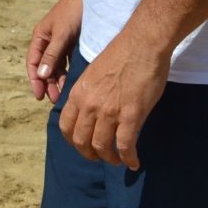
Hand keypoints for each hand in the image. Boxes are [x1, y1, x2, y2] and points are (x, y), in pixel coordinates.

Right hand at [26, 0, 81, 102]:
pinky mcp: (73, 44)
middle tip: (54, 100)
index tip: (39, 95)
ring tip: (64, 94)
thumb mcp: (61, 34)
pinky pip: (67, 62)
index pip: (33, 62)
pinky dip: (68, 73)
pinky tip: (73, 82)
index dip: (34, 80)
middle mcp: (49, 41)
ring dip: (58, 80)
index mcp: (40, 37)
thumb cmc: (73, 11)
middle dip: (47, 84)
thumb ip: (52, 54)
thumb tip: (41, 75)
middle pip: (44, 67)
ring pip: (56, 66)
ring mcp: (61, 43)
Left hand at [56, 29, 169, 169]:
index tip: (82, 145)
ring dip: (109, 158)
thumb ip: (88, 93)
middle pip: (81, 141)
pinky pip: (125, 146)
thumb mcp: (92, 73)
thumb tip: (88, 110)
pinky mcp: (131, 115)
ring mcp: (109, 111)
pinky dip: (129, 158)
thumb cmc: (120, 55)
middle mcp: (90, 104)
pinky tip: (134, 162)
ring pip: (102, 147)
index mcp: (78, 92)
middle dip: (89, 154)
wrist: (141, 44)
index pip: (65, 126)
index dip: (72, 141)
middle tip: (99, 156)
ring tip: (117, 160)